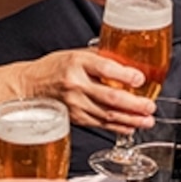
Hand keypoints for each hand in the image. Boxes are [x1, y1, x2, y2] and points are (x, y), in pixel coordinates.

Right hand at [32, 46, 155, 131]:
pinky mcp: (75, 117)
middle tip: (150, 107)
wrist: (30, 86)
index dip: (125, 76)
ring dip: (130, 120)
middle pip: (110, 97)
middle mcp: (76, 84)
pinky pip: (100, 124)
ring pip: (107, 114)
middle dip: (134, 105)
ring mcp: (75, 103)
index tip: (141, 79)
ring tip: (147, 121)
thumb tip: (129, 63)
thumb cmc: (54, 67)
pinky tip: (130, 127)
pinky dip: (117, 127)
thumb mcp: (76, 54)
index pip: (105, 69)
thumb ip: (100, 59)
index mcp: (78, 62)